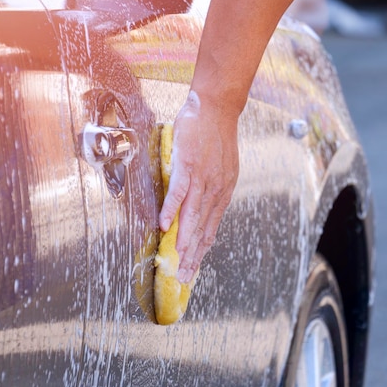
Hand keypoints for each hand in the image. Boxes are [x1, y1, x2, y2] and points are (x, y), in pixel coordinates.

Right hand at [159, 91, 239, 283]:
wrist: (216, 109)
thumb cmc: (214, 137)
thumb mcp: (221, 168)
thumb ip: (212, 189)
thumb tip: (202, 206)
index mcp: (222, 193)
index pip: (210, 228)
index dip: (201, 251)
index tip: (193, 269)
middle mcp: (215, 191)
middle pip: (202, 229)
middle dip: (193, 256)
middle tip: (184, 277)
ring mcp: (202, 179)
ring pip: (192, 216)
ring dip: (184, 240)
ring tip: (177, 260)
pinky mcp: (188, 166)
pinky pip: (178, 192)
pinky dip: (171, 209)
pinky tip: (164, 226)